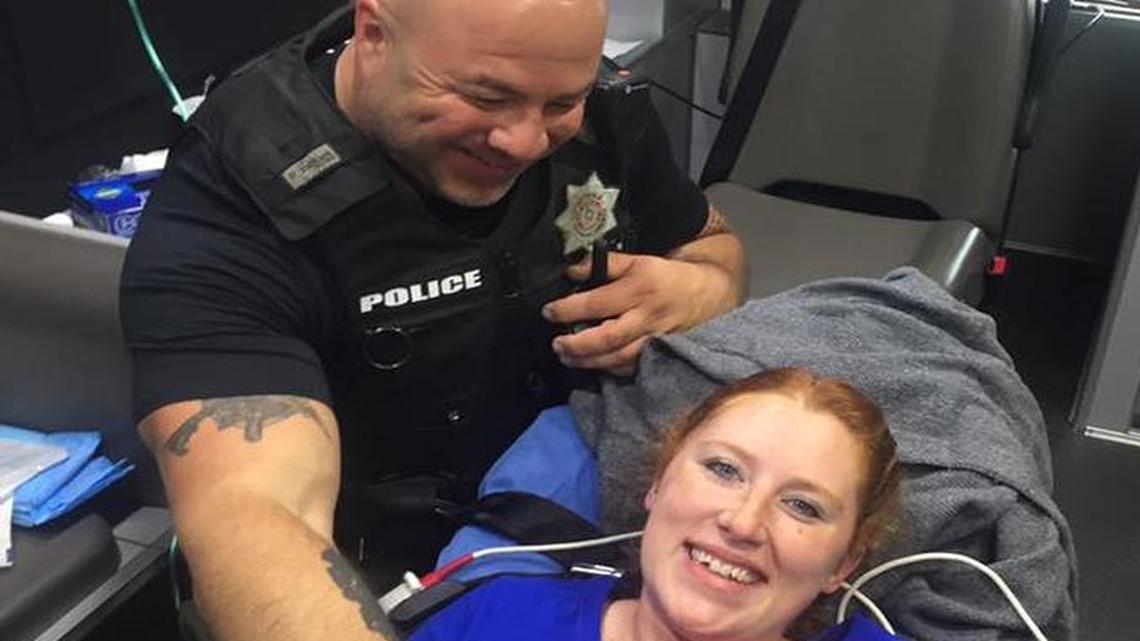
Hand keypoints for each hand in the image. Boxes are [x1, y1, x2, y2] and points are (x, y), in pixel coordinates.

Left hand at [542, 250, 737, 375]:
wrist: (708, 293)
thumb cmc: (667, 276)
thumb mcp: (639, 261)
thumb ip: (605, 265)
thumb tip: (572, 271)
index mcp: (640, 288)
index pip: (597, 302)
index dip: (569, 309)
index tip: (549, 312)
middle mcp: (647, 316)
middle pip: (607, 337)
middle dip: (577, 344)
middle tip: (557, 344)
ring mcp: (655, 338)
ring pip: (618, 357)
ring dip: (589, 361)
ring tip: (567, 357)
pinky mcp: (661, 353)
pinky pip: (632, 368)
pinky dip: (610, 369)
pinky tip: (594, 365)